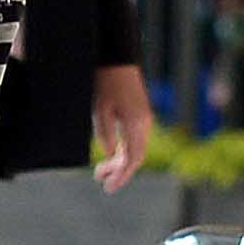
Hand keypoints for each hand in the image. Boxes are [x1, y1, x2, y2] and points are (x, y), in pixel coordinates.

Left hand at [89, 64, 152, 189]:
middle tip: (100, 181)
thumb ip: (104, 133)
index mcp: (136, 124)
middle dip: (118, 172)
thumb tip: (108, 153)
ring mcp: (143, 118)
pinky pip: (134, 139)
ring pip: (135, 149)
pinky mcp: (139, 114)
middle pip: (135, 157)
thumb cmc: (106, 81)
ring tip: (100, 171)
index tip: (107, 188)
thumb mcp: (99, 109)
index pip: (132, 159)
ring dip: (119, 161)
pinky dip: (123, 150)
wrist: (117, 57)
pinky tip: (110, 153)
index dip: (121, 176)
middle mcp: (144, 124)